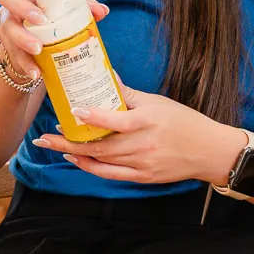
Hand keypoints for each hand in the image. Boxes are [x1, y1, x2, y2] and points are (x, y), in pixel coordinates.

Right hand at [0, 0, 108, 83]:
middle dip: (21, 5)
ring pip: (6, 25)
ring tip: (39, 49)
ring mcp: (6, 20)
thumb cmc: (53, 16)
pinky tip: (36, 72)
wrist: (36, 44)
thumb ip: (84, 7)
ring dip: (22, 37)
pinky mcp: (5, 42)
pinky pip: (11, 52)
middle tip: (40, 19)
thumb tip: (103, 11)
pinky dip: (25, 63)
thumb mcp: (68, 9)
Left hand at [34, 82, 245, 186]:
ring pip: (102, 161)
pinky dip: (91, 168)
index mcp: (148, 121)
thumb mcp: (158, 102)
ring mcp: (142, 164)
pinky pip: (111, 174)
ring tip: (54, 146)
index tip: (72, 111)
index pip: (115, 120)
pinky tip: (77, 159)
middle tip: (45, 138)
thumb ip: (128, 94)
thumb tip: (105, 75)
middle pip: (100, 145)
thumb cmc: (184, 122)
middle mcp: (143, 144)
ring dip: (75, 154)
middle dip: (69, 142)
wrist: (208, 151)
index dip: (93, 118)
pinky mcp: (142, 177)